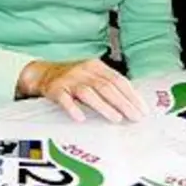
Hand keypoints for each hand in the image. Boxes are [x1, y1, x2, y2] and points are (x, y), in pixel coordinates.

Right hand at [17, 59, 145, 122]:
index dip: (132, 95)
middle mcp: (84, 71)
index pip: (118, 80)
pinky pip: (64, 99)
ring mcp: (69, 80)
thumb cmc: (73, 79)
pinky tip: (81, 118)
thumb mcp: (92, 75)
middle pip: (106, 86)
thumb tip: (132, 102)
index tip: (142, 109)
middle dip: (123, 103)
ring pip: (89, 93)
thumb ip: (109, 84)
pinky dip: (73, 108)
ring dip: (104, 106)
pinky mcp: (55, 90)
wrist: (43, 73)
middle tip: (134, 117)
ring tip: (116, 118)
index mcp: (96, 66)